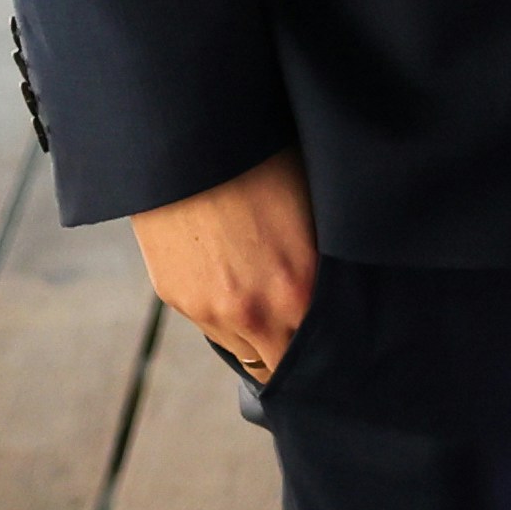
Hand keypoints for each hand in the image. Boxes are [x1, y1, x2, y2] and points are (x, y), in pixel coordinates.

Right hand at [131, 144, 314, 384]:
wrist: (196, 142)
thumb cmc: (266, 163)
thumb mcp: (313, 215)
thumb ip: (320, 269)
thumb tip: (330, 296)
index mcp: (301, 288)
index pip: (320, 355)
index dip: (326, 351)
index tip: (332, 344)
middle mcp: (257, 312)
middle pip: (280, 368)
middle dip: (292, 353)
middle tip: (300, 330)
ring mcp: (212, 310)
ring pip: (244, 351)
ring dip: (258, 338)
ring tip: (266, 297)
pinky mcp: (178, 299)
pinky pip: (212, 328)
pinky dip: (226, 317)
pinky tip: (234, 279)